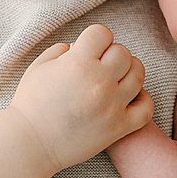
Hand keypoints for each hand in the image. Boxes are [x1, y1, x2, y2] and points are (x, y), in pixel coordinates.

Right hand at [9, 24, 152, 172]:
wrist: (31, 144)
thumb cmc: (30, 104)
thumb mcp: (39, 66)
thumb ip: (62, 49)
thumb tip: (80, 47)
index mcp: (77, 63)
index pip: (103, 33)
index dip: (95, 38)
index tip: (88, 49)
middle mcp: (98, 81)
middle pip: (123, 52)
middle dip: (111, 55)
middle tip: (99, 66)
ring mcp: (111, 105)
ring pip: (138, 74)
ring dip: (128, 72)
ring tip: (114, 80)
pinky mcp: (118, 127)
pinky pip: (146, 107)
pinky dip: (142, 99)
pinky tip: (129, 97)